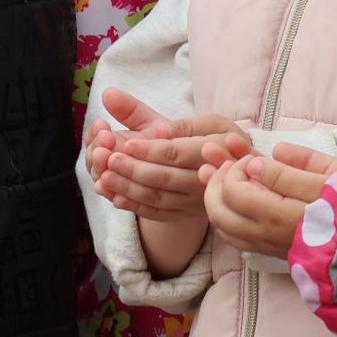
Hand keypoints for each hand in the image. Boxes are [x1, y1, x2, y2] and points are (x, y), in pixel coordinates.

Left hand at [83, 89, 239, 221]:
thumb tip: (158, 128)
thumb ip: (181, 122)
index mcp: (215, 152)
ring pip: (158, 198)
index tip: (126, 143)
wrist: (233, 169)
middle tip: (108, 159)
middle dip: (134, 170)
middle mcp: (206, 181)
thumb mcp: (209, 122)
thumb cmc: (217, 139)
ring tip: (103, 177)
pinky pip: (158, 214)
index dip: (151, 149)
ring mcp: (195, 202)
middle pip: (166, 178)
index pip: (178, 153)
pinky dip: (134, 206)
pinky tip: (115, 197)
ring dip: (128, 189)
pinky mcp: (186, 214)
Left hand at [203, 139, 336, 258]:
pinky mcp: (274, 252)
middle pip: (220, 213)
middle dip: (215, 183)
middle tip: (228, 164)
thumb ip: (294, 167)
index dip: (236, 167)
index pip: (235, 190)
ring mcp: (270, 246)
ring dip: (216, 201)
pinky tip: (233, 201)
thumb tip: (257, 162)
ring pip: (225, 228)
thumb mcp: (333, 174)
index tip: (254, 156)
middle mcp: (269, 236)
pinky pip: (237, 239)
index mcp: (282, 215)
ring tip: (222, 178)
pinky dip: (227, 217)